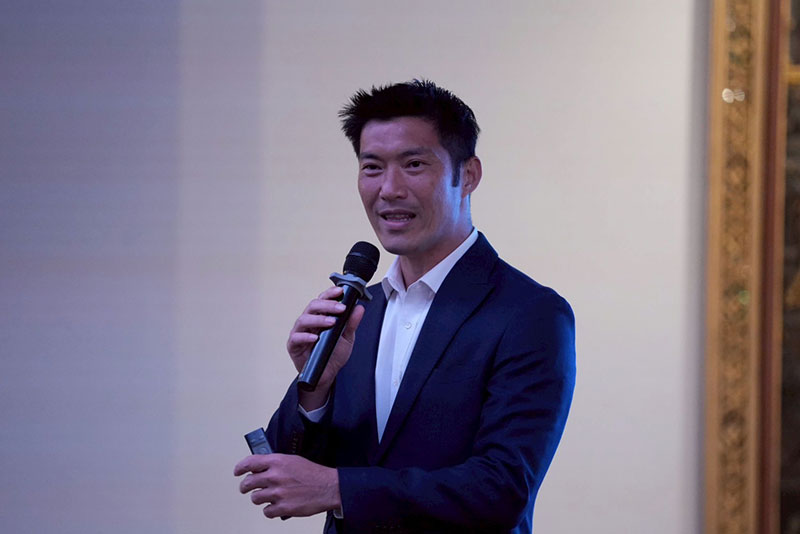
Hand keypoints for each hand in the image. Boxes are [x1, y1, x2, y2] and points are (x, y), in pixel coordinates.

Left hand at [234, 454, 340, 518]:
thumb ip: (275, 463)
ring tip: (268, 496)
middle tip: (246, 488)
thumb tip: (260, 468)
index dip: (240, 468)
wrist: (328, 487)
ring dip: (259, 498)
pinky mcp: (283, 507)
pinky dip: (270, 510)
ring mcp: (278, 493)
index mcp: (277, 461)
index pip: (249, 463)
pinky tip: (276, 505)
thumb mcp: (293, 460)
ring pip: (255, 498)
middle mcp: (275, 476)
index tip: (237, 472)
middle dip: (245, 487)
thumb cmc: (313, 473)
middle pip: (248, 483)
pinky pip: (266, 511)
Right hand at [287, 286, 364, 408]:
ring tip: (331, 322)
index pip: (322, 300)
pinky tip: (315, 337)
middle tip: (340, 308)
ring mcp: (300, 333)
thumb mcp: (347, 338)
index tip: (340, 290)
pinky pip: (296, 338)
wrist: (327, 375)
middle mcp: (308, 322)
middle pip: (313, 306)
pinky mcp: (293, 345)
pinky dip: (306, 336)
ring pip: (303, 319)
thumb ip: (351, 323)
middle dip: (327, 305)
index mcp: (319, 317)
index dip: (330, 293)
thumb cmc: (333, 354)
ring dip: (318, 319)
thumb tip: (359, 308)